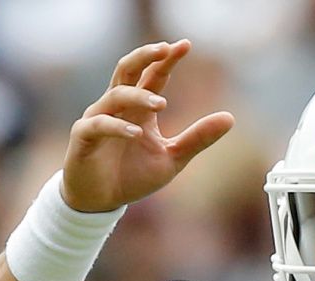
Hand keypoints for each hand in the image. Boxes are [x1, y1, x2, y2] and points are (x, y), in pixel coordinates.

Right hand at [61, 40, 234, 212]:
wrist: (101, 200)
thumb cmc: (133, 175)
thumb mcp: (173, 158)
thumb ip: (197, 138)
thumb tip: (230, 118)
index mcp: (138, 108)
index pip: (153, 76)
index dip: (166, 59)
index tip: (185, 45)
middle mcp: (117, 106)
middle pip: (127, 69)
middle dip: (145, 56)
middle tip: (165, 49)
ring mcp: (98, 118)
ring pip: (115, 95)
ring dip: (138, 96)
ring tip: (161, 104)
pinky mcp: (83, 137)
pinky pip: (98, 125)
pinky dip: (117, 127)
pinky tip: (136, 133)